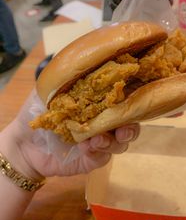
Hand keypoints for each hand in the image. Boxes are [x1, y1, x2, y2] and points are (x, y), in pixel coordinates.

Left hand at [0, 90, 139, 180]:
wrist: (22, 143)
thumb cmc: (35, 113)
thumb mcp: (47, 91)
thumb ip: (65, 79)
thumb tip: (83, 59)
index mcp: (96, 104)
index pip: (121, 101)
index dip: (130, 99)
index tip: (130, 97)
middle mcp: (102, 123)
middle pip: (128, 125)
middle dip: (130, 128)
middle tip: (123, 129)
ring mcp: (98, 143)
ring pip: (120, 145)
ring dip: (113, 142)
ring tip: (98, 140)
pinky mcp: (91, 160)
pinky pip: (103, 158)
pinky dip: (97, 153)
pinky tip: (85, 148)